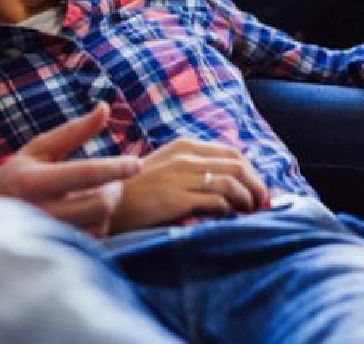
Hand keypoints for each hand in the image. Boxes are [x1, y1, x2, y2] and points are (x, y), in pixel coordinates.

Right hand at [0, 102, 140, 237]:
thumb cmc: (19, 174)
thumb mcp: (41, 148)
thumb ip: (75, 130)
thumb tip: (104, 107)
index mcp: (34, 182)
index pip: (85, 174)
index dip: (115, 168)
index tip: (137, 164)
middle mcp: (39, 213)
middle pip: (100, 205)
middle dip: (114, 189)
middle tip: (112, 181)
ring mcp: (47, 238)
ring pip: (100, 224)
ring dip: (106, 208)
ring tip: (92, 197)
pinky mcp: (55, 254)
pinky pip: (94, 241)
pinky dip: (98, 225)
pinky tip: (86, 215)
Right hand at [110, 137, 267, 232]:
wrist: (104, 205)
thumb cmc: (137, 192)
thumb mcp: (166, 169)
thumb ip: (193, 170)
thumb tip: (229, 183)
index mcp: (184, 146)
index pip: (232, 153)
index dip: (251, 172)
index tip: (256, 190)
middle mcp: (184, 155)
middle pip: (237, 165)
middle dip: (256, 185)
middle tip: (259, 204)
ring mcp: (179, 175)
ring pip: (231, 181)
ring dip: (247, 198)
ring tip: (249, 212)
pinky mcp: (175, 197)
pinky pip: (216, 200)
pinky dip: (229, 210)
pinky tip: (229, 218)